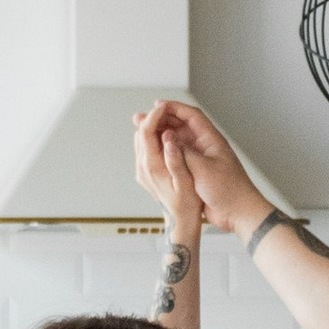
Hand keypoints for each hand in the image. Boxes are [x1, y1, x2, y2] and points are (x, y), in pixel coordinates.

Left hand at [133, 105, 201, 249]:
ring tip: (171, 124)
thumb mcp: (187, 182)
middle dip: (153, 119)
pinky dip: (153, 140)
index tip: (164, 107)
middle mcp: (143, 168)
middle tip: (170, 113)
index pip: (146, 132)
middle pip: (141, 133)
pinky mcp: (143, 173)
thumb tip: (168, 139)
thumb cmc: (188, 204)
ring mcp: (141, 171)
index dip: (154, 115)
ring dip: (153, 129)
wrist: (181, 221)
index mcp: (152, 167)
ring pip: (141, 139)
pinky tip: (168, 141)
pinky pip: (144, 149)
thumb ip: (176, 159)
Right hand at [151, 98, 263, 237]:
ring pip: (176, 141)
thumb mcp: (203, 169)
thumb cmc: (229, 190)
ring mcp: (200, 158)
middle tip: (141, 119)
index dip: (173, 108)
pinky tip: (152, 152)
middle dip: (161, 120)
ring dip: (160, 136)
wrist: (238, 213)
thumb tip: (166, 138)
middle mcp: (204, 145)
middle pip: (180, 126)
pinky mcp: (195, 171)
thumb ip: (183, 153)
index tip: (156, 106)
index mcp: (211, 139)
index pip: (191, 115)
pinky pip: (177, 156)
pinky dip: (164, 151)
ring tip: (141, 133)